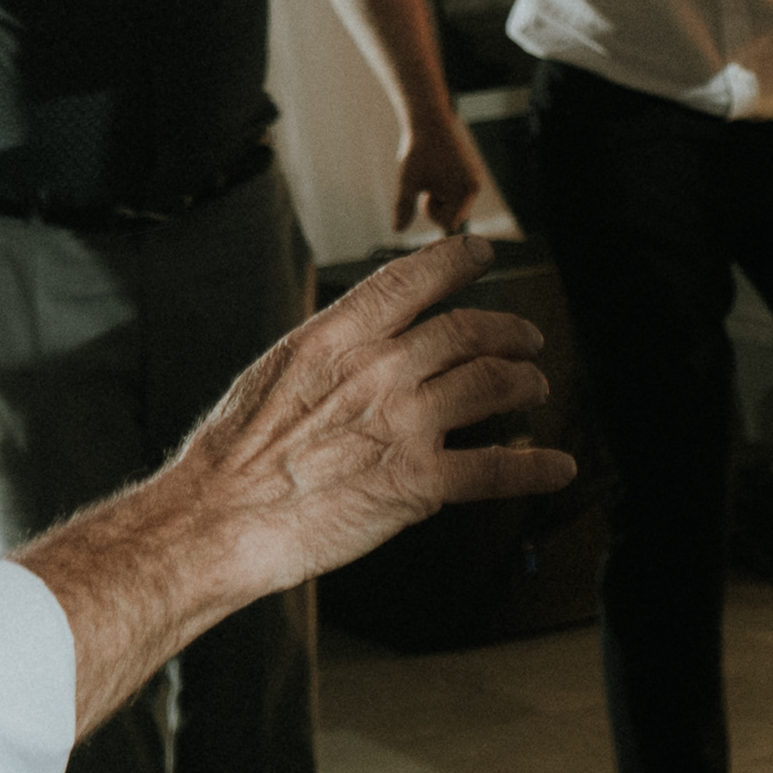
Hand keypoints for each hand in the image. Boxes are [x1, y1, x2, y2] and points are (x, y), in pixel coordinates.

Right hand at [166, 238, 566, 593]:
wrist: (217, 519)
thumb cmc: (233, 456)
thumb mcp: (276, 372)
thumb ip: (331, 353)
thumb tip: (360, 344)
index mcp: (338, 336)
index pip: (413, 278)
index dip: (457, 260)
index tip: (480, 253)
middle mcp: (380, 368)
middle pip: (468, 330)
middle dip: (509, 331)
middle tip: (526, 339)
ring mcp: (404, 422)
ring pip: (493, 384)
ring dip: (525, 383)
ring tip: (535, 387)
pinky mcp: (418, 482)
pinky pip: (496, 468)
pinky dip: (535, 467)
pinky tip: (556, 467)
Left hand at [396, 110, 482, 235]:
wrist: (428, 121)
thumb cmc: (417, 151)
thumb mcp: (407, 180)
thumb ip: (403, 206)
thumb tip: (397, 230)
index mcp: (466, 190)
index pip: (449, 223)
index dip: (432, 213)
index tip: (424, 193)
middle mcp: (475, 186)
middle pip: (454, 218)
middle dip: (438, 207)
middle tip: (427, 185)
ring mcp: (474, 179)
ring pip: (455, 206)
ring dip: (441, 198)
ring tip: (432, 177)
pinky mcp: (470, 173)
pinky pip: (457, 194)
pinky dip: (445, 189)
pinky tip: (438, 172)